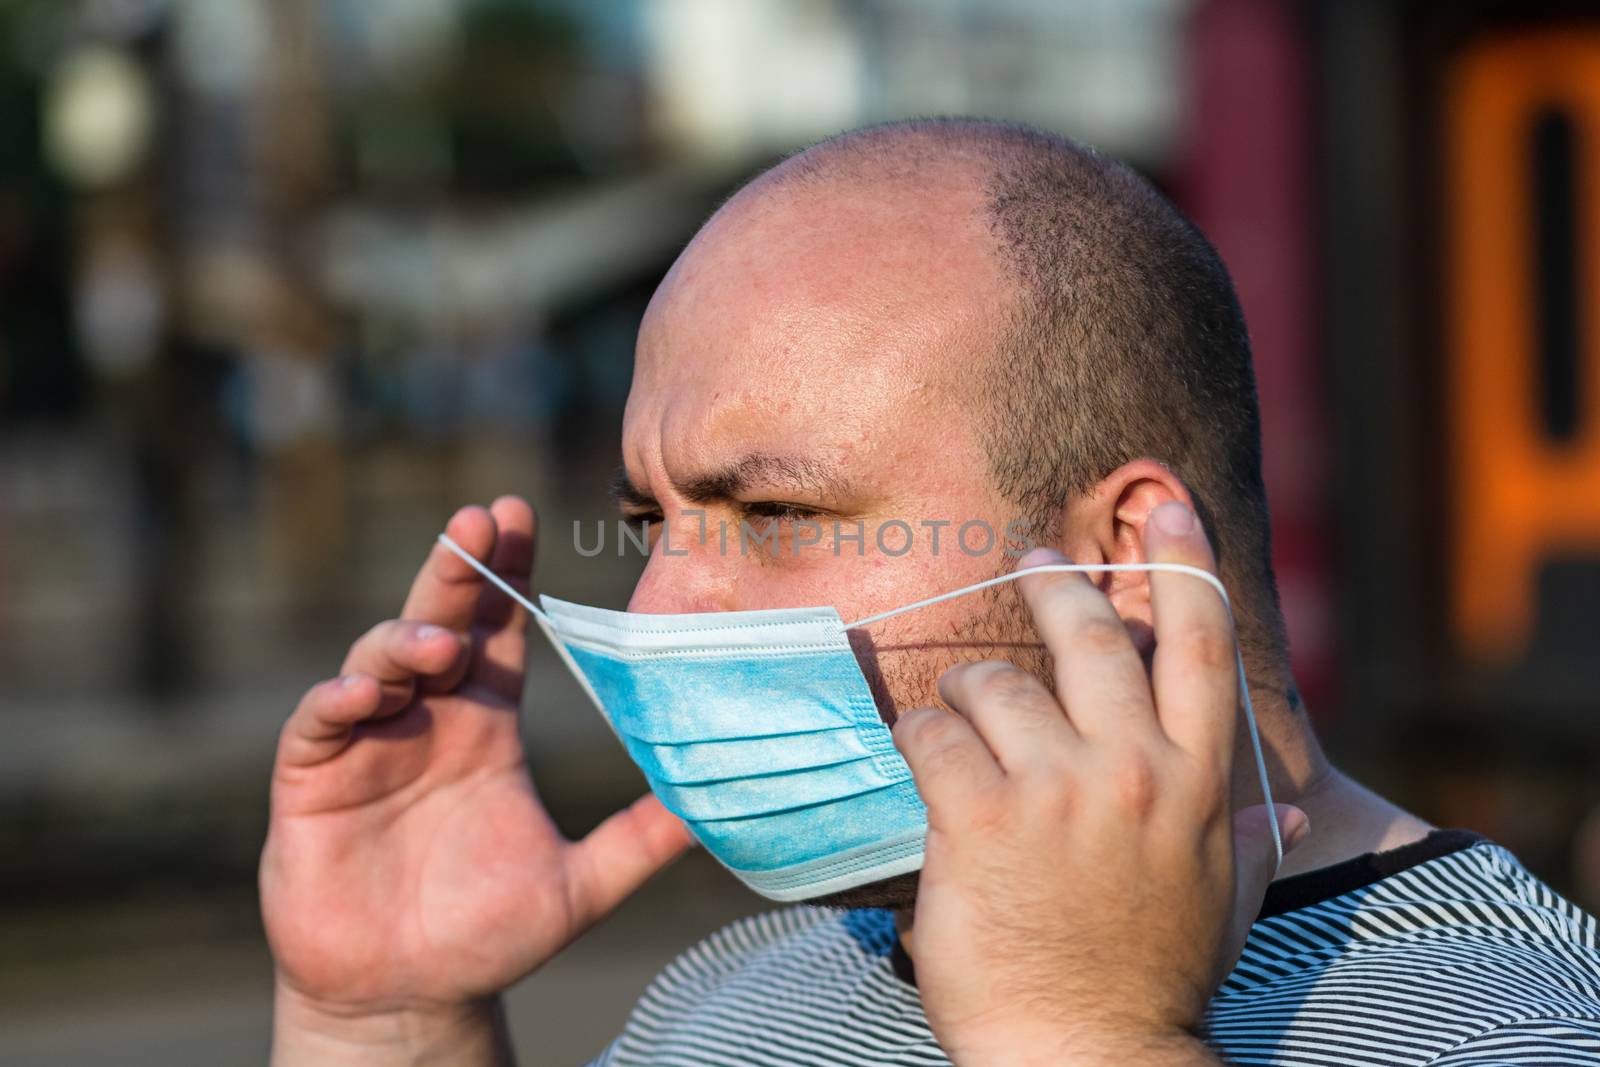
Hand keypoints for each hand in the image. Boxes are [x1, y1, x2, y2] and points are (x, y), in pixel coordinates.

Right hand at [260, 497, 693, 1062]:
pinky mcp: (312, 782)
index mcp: (487, 724)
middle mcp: (428, 718)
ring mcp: (367, 743)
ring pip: (378, 659)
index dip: (507, 574)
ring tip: (443, 641)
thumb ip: (639, 840)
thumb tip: (712, 807)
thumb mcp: (580, 885)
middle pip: (441, 620)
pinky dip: (338, 700)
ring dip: (407, 638)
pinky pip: (317, 724)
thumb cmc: (488, 935)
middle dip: (456, 568)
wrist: (410, 996)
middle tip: (479, 519)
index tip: (520, 516)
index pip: (500, 630)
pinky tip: (364, 693)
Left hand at [893, 502, 1308, 1065]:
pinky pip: (931, 734)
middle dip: (1053, 582)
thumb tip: (1286, 810)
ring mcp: (1056, 788)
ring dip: (967, 692)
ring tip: (960, 719)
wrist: (1087, 1056)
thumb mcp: (1223, 903)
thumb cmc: (1148, 978)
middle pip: (1088, 633)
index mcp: (1200, 780)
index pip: (1201, 640)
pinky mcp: (979, 815)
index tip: (1164, 498)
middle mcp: (1134, 768)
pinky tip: (924, 767)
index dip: (1184, 556)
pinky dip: (918, 741)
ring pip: (992, 681)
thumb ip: (1250, 843)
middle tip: (1031, 562)